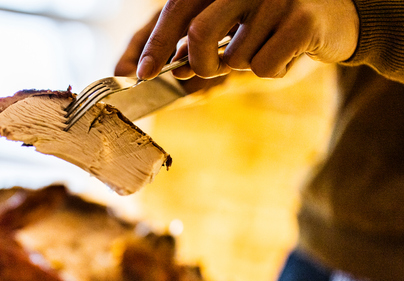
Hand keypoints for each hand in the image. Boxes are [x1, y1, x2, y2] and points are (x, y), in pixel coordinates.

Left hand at [118, 0, 358, 80]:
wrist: (339, 18)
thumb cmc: (276, 24)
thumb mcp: (234, 28)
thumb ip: (199, 43)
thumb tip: (166, 68)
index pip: (178, 8)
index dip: (156, 43)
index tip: (141, 72)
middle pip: (200, 33)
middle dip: (201, 64)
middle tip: (214, 69)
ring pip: (234, 57)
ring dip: (247, 66)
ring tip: (270, 47)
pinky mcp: (301, 18)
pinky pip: (264, 66)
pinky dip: (273, 70)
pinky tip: (290, 54)